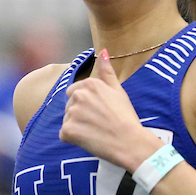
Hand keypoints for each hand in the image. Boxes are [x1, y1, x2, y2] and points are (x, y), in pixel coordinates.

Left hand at [60, 49, 161, 170]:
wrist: (130, 142)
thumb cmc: (126, 118)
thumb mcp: (119, 91)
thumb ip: (107, 72)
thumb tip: (103, 52)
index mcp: (90, 84)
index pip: (74, 92)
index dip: (86, 104)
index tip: (99, 112)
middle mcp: (78, 95)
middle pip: (70, 106)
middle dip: (80, 115)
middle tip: (99, 123)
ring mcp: (72, 113)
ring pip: (67, 120)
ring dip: (77, 127)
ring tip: (96, 132)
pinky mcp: (68, 130)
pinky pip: (64, 135)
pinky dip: (74, 140)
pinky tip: (89, 140)